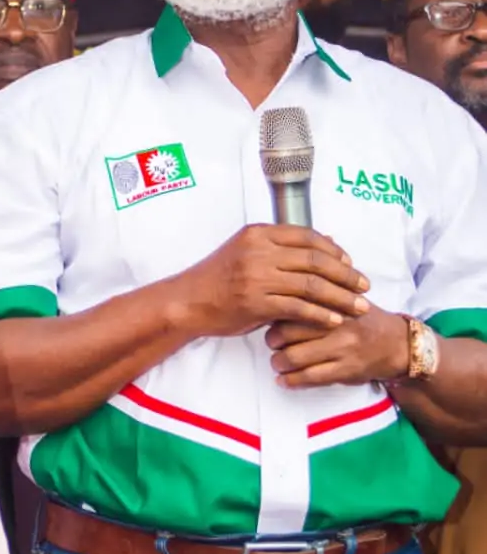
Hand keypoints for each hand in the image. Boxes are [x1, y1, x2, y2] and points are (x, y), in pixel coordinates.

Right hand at [184, 224, 369, 337]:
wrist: (189, 301)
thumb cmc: (219, 277)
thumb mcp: (246, 250)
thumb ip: (281, 246)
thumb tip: (325, 241)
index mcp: (258, 233)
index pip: (307, 236)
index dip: (334, 250)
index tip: (350, 263)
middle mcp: (259, 251)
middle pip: (315, 259)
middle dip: (346, 274)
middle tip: (365, 286)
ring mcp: (258, 277)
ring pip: (312, 284)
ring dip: (341, 297)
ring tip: (359, 307)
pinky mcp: (257, 302)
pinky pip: (298, 307)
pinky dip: (321, 314)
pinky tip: (334, 320)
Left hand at [265, 304, 408, 387]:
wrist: (399, 344)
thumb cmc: (366, 319)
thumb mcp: (347, 297)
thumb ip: (319, 294)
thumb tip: (282, 293)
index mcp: (334, 302)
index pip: (293, 306)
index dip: (275, 315)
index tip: (270, 319)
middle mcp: (336, 324)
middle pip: (288, 332)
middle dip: (272, 341)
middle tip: (271, 343)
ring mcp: (341, 349)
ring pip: (295, 357)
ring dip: (278, 363)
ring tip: (277, 363)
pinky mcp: (346, 371)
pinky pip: (311, 378)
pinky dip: (291, 381)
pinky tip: (283, 381)